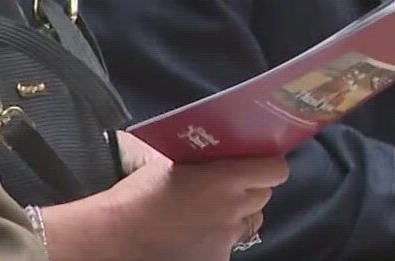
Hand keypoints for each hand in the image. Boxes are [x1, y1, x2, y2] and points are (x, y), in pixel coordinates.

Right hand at [40, 134, 287, 260]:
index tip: (255, 162)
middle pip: (263, 195)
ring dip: (237, 214)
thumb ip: (202, 156)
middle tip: (225, 186)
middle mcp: (233, 208)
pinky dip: (218, 237)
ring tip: (208, 211)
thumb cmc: (140, 194)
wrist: (120, 236)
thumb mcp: (169, 161)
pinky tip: (194, 232)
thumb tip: (218, 146)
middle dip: (249, 189)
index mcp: (224, 178)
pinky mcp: (219, 259)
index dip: (267, 165)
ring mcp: (228, 237)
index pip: (275, 170)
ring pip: (250, 220)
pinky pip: (231, 243)